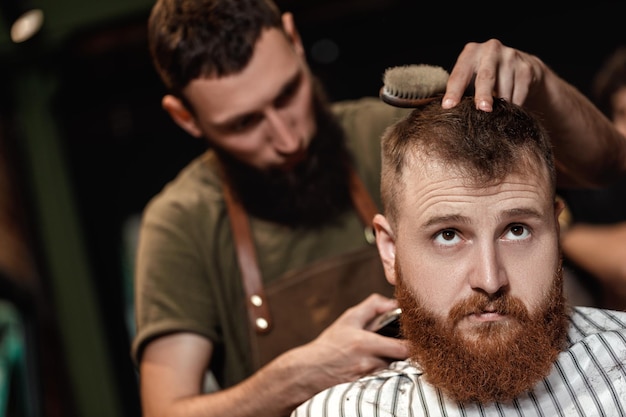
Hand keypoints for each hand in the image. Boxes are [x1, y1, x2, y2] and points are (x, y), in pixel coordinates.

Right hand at [284, 293, 408, 390]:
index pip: (404, 348)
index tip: (414, 338)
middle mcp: (369, 363)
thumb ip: (372, 307)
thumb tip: (393, 303)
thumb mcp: (348, 319)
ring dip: (392, 363)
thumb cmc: (330, 344)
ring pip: (393, 370)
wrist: (310, 371)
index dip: (413, 344)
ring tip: (384, 356)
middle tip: (404, 346)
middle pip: (402, 361)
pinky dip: (384, 373)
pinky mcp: (366, 390)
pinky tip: (376, 368)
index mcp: (366, 343)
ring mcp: (368, 378)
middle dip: (405, 354)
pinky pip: (384, 381)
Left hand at [442, 38, 544, 111]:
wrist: (521, 66)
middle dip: (483, 94)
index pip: (460, 74)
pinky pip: (519, 95)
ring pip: (504, 90)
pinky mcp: (526, 68)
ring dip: (500, 107)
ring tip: (496, 116)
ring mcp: (511, 57)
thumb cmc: (486, 75)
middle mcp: (491, 50)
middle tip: (482, 109)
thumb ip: (461, 89)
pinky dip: (514, 106)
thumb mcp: (471, 75)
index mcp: (471, 52)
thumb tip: (447, 111)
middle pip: (486, 76)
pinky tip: (511, 109)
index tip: (448, 106)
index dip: (453, 91)